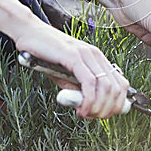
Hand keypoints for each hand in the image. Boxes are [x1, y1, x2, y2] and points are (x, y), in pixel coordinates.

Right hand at [0, 0, 128, 118]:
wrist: (30, 32)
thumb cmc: (46, 54)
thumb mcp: (65, 75)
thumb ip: (78, 89)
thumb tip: (90, 109)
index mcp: (97, 59)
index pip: (121, 84)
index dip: (117, 105)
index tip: (104, 116)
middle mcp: (95, 55)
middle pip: (116, 88)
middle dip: (108, 109)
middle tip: (94, 117)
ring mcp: (86, 54)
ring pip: (106, 86)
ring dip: (99, 107)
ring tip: (87, 114)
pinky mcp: (73, 55)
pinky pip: (88, 82)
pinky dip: (88, 100)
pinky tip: (81, 109)